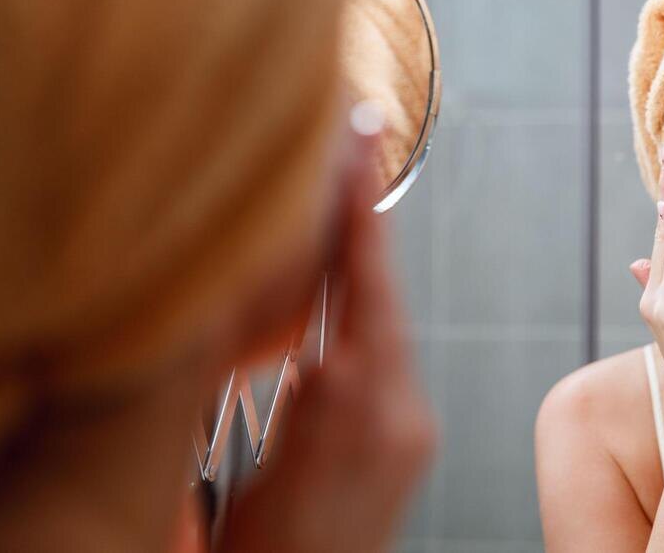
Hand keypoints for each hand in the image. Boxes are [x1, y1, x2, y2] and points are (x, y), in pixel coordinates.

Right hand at [220, 108, 436, 552]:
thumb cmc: (265, 552)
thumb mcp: (250, 465)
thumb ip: (282, 389)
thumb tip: (283, 321)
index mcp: (355, 416)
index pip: (363, 295)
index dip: (359, 223)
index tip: (356, 155)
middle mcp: (401, 417)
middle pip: (383, 301)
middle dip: (367, 229)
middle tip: (358, 151)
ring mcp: (414, 430)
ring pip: (387, 327)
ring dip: (366, 268)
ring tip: (348, 203)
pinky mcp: (413, 442)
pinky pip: (392, 361)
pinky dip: (367, 316)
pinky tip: (347, 287)